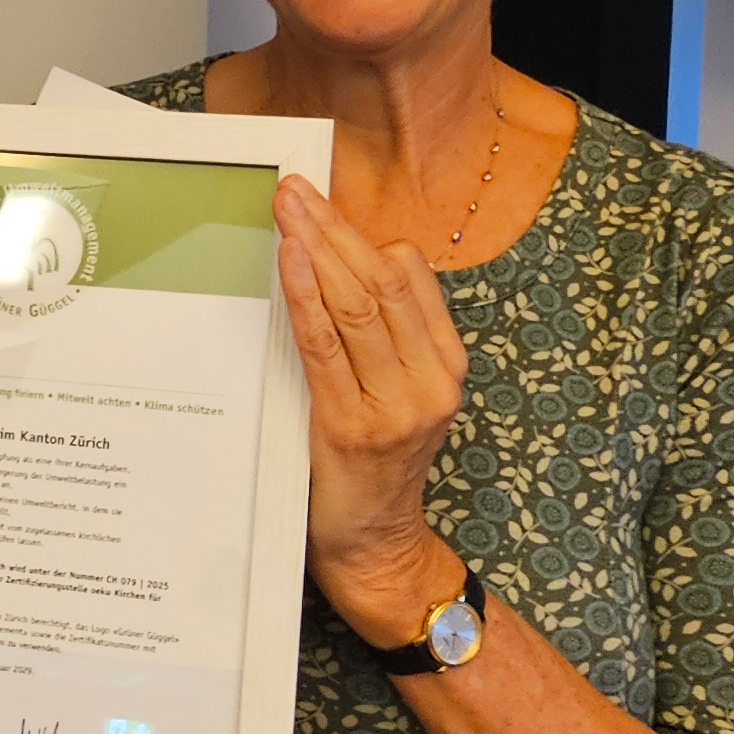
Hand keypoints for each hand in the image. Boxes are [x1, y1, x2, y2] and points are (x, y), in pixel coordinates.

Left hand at [274, 176, 468, 637]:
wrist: (377, 546)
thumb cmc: (374, 466)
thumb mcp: (397, 394)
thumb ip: (382, 339)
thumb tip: (341, 263)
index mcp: (445, 364)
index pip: (408, 276)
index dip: (361, 230)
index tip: (321, 196)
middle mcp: (430, 381)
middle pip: (380, 282)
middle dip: (335, 227)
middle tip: (296, 188)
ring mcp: (395, 405)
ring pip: (357, 306)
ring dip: (318, 249)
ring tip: (288, 209)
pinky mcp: (352, 428)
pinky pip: (325, 347)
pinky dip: (307, 297)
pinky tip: (291, 263)